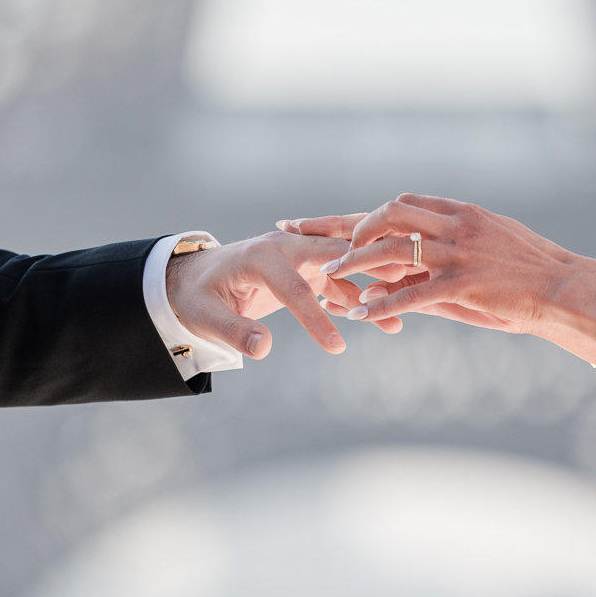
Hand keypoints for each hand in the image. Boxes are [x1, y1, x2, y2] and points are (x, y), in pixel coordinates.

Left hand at [166, 231, 397, 358]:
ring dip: (371, 289)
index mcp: (261, 255)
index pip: (295, 288)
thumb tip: (262, 349)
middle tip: (401, 290)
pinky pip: (339, 282)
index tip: (336, 348)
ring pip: (344, 271)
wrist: (194, 277)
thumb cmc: (196, 296)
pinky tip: (383, 317)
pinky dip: (359, 297)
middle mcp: (286, 248)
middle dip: (366, 276)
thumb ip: (233, 331)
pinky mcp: (307, 269)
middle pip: (333, 260)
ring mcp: (299, 256)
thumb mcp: (204, 316)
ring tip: (398, 318)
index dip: (315, 319)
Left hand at [280, 194, 595, 333]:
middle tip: (315, 241)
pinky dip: (383, 304)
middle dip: (345, 227)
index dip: (360, 213)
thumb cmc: (531, 270)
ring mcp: (460, 253)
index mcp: (461, 211)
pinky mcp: (465, 284)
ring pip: (392, 249)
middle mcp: (456, 224)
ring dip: (356, 263)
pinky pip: (412, 293)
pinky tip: (361, 316)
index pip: (401, 203)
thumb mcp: (491, 242)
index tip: (326, 221)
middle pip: (387, 215)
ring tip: (330, 278)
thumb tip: (419, 255)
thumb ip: (453, 243)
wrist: (567, 288)